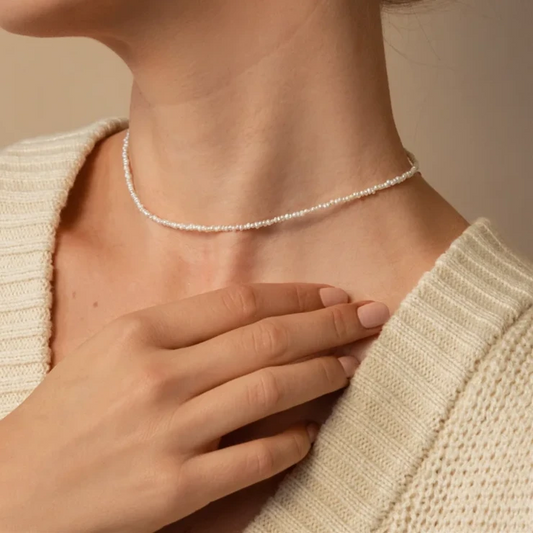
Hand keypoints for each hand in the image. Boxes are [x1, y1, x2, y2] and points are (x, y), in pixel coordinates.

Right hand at [0, 283, 387, 532]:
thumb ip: (179, 331)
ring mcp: (169, 432)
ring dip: (322, 374)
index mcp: (141, 332)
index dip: (296, 296)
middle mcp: (158, 375)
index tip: (333, 295)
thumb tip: (253, 321)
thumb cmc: (69, 411)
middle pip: (266, 339)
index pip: (240, 303)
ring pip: (270, 391)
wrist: (14, 489)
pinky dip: (293, 441)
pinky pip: (255, 458)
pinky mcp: (174, 488)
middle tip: (370, 316)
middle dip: (329, 325)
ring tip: (354, 363)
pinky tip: (311, 431)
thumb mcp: (113, 349)